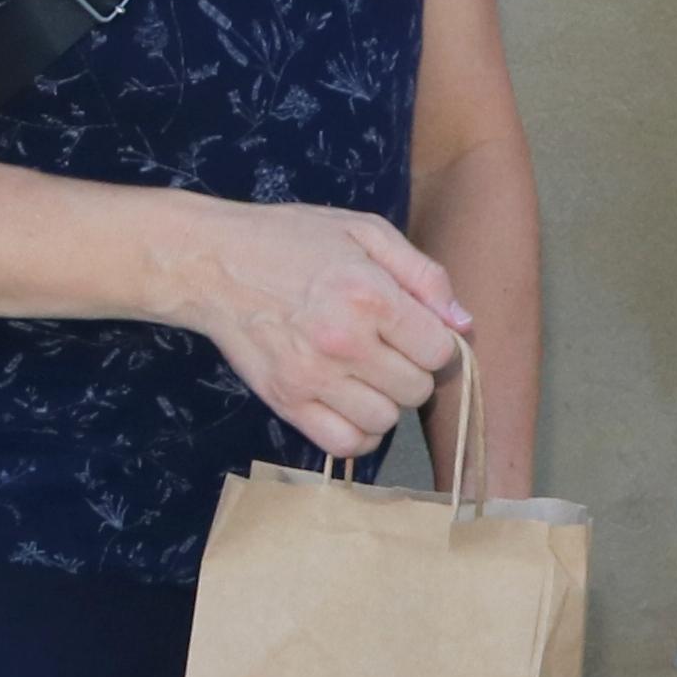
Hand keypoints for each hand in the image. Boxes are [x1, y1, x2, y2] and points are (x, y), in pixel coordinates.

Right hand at [169, 201, 465, 459]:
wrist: (213, 262)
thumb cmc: (292, 240)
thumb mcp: (365, 232)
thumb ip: (424, 275)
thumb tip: (463, 324)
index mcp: (370, 295)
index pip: (439, 350)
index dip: (433, 340)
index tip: (412, 328)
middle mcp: (344, 342)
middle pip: (417, 389)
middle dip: (411, 370)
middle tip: (386, 347)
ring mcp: (312, 377)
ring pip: (386, 421)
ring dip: (386, 402)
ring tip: (366, 374)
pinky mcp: (286, 401)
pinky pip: (344, 445)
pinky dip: (359, 433)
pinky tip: (352, 404)